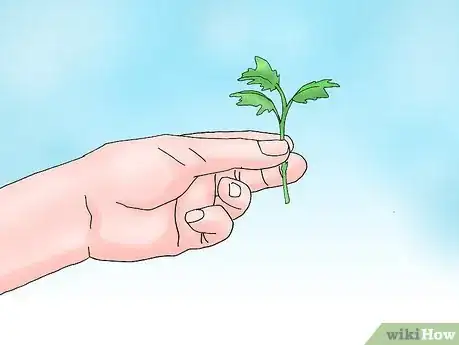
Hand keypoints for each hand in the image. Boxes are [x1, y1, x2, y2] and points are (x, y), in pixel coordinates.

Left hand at [83, 131, 306, 260]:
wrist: (96, 205)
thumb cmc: (137, 167)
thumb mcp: (191, 153)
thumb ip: (238, 153)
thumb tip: (282, 147)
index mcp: (200, 153)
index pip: (243, 151)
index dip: (270, 153)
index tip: (295, 155)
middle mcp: (202, 180)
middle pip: (248, 179)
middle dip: (268, 176)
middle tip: (294, 169)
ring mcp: (198, 207)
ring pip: (238, 206)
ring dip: (236, 200)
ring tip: (220, 192)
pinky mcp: (191, 233)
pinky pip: (220, 229)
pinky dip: (214, 222)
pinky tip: (194, 217)